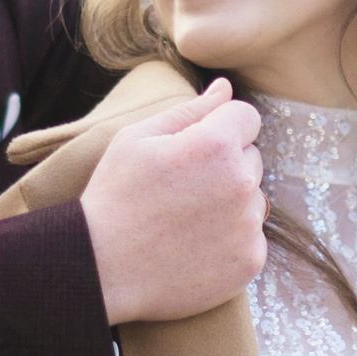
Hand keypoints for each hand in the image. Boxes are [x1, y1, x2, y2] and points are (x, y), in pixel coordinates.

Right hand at [80, 77, 265, 325]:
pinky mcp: (250, 260)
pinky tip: (194, 245)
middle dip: (225, 165)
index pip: (247, 116)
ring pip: (253, 199)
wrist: (103, 269)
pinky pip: (252, 237)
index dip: (221, 127)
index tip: (194, 148)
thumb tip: (225, 87)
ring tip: (185, 219)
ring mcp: (248, 225)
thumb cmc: (115, 197)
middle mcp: (241, 182)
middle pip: (252, 158)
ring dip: (230, 203)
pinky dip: (231, 240)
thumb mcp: (137, 139)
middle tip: (182, 188)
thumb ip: (190, 109)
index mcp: (215, 144)